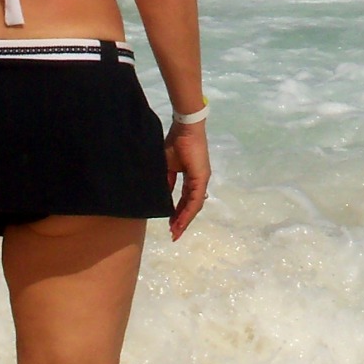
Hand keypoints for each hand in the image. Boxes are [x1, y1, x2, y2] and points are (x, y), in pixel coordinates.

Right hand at [164, 120, 209, 238]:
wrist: (184, 129)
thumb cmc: (175, 143)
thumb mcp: (167, 166)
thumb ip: (166, 180)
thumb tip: (162, 195)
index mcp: (191, 178)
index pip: (185, 200)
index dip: (178, 213)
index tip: (170, 225)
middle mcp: (199, 182)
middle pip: (191, 206)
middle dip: (181, 221)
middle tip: (173, 234)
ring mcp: (202, 181)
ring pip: (194, 206)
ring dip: (184, 220)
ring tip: (176, 232)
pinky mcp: (202, 179)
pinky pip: (195, 200)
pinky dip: (187, 212)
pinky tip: (181, 221)